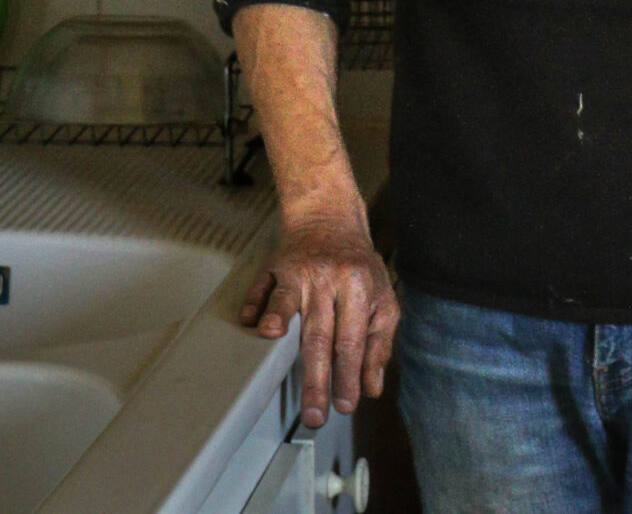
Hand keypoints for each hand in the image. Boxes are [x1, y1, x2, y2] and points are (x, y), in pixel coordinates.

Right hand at [240, 213, 399, 424]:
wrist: (329, 218)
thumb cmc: (358, 265)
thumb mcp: (381, 299)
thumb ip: (379, 343)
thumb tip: (372, 386)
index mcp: (359, 288)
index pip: (353, 341)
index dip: (349, 376)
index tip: (345, 406)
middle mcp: (329, 279)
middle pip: (321, 334)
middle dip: (318, 378)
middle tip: (314, 414)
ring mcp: (300, 271)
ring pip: (290, 306)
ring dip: (281, 326)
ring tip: (273, 351)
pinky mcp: (275, 266)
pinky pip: (263, 286)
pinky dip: (256, 303)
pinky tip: (250, 322)